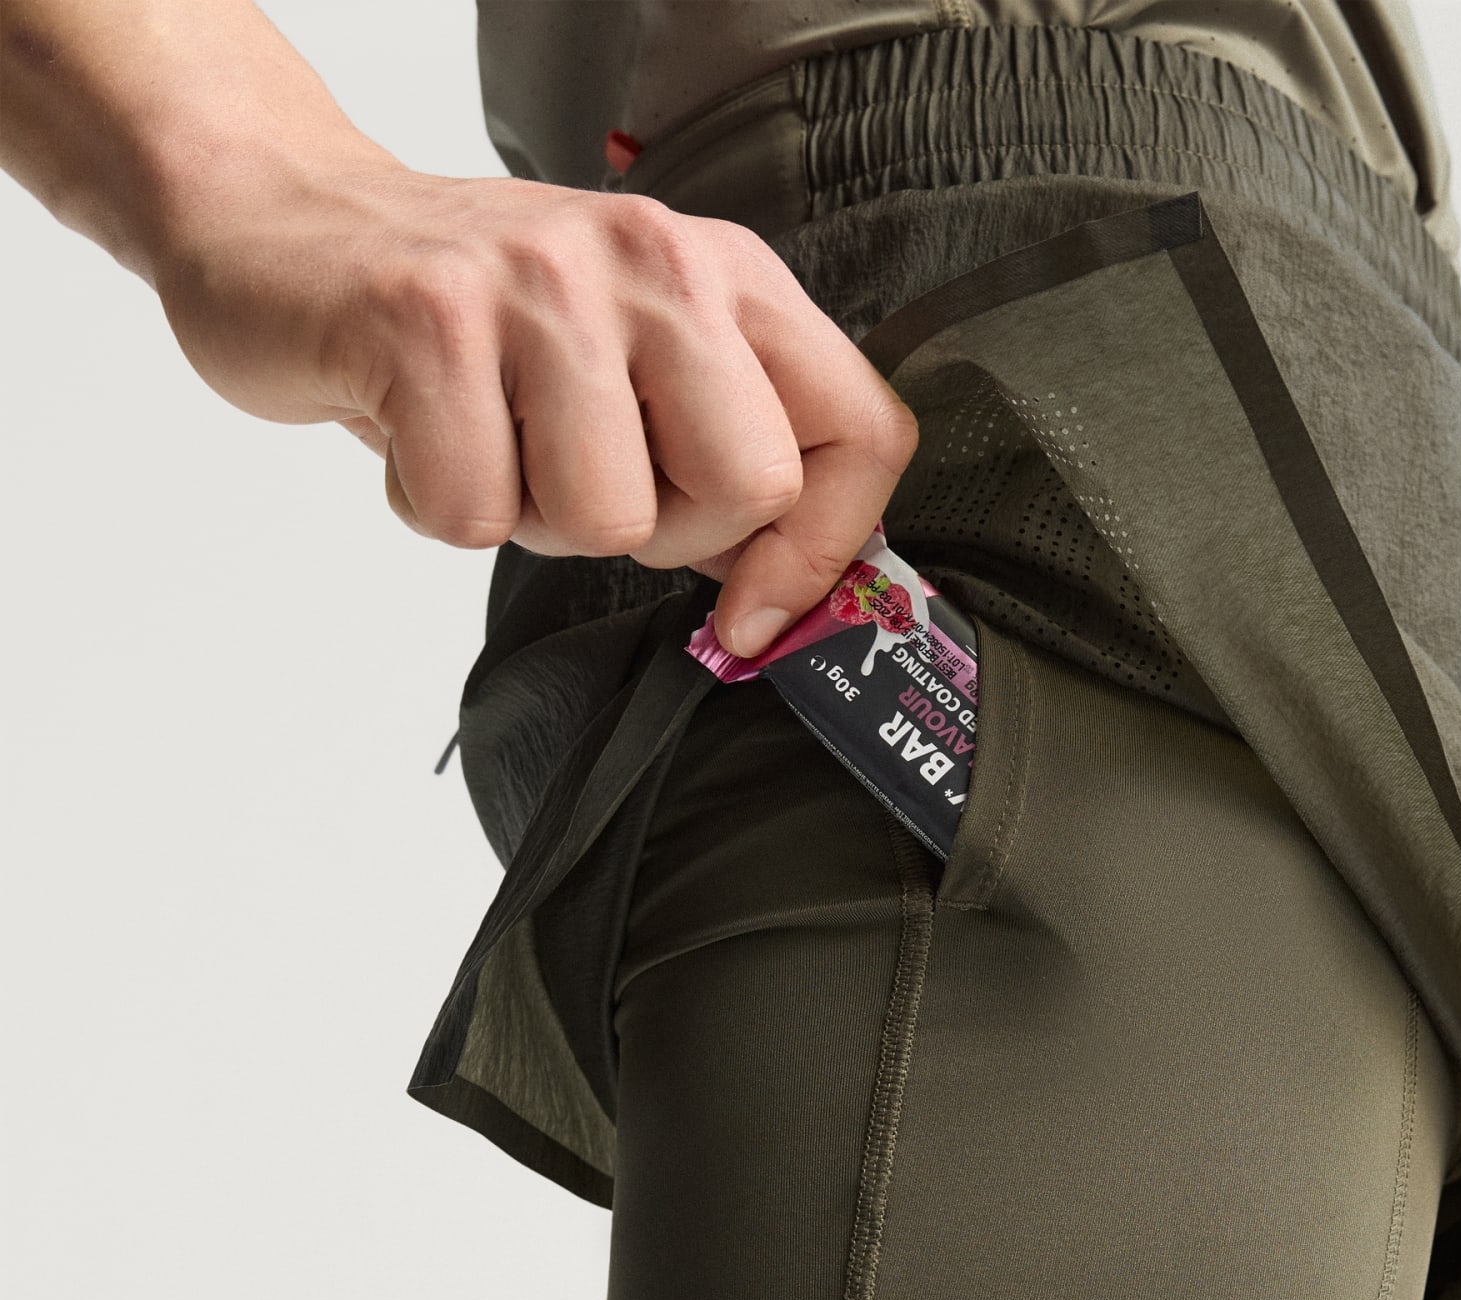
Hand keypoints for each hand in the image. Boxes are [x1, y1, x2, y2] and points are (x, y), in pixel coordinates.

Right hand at [154, 162, 915, 657]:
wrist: (287, 220)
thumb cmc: (478, 321)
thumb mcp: (636, 364)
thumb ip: (721, 458)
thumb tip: (779, 593)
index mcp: (727, 278)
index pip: (862, 433)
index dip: (823, 551)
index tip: (753, 608)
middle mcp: (654, 262)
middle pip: (746, 487)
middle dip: (663, 534)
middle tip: (582, 477)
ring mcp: (543, 283)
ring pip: (607, 518)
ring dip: (534, 520)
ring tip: (491, 442)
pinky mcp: (428, 317)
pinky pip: (475, 512)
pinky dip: (437, 507)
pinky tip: (418, 433)